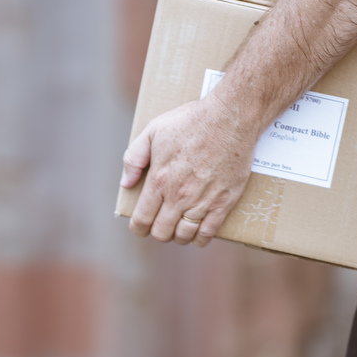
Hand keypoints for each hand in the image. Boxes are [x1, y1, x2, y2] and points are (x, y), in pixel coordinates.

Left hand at [120, 95, 256, 246]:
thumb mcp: (153, 131)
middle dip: (157, 232)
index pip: (142, 219)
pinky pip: (209, 232)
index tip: (139, 227)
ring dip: (178, 236)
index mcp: (159, 180)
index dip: (137, 228)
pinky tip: (197, 233)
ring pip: (184, 235)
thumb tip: (126, 183)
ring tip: (178, 229)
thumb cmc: (190, 121)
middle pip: (162, 232)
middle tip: (160, 225)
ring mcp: (203, 201)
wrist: (229, 118)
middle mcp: (179, 196)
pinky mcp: (224, 201)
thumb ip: (134, 158)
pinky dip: (201, 238)